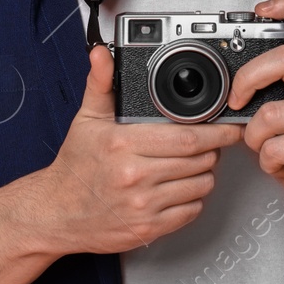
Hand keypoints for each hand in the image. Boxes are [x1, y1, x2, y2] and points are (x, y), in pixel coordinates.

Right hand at [35, 43, 243, 255]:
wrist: (56, 213)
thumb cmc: (74, 168)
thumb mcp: (86, 120)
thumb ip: (100, 84)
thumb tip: (101, 55)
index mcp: (123, 144)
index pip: (187, 137)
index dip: (216, 131)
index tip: (228, 127)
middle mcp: (134, 176)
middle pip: (199, 160)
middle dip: (213, 150)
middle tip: (210, 143)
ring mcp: (143, 205)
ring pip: (200, 185)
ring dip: (205, 173)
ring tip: (192, 165)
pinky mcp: (148, 228)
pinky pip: (191, 211)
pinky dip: (193, 199)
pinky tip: (180, 188)